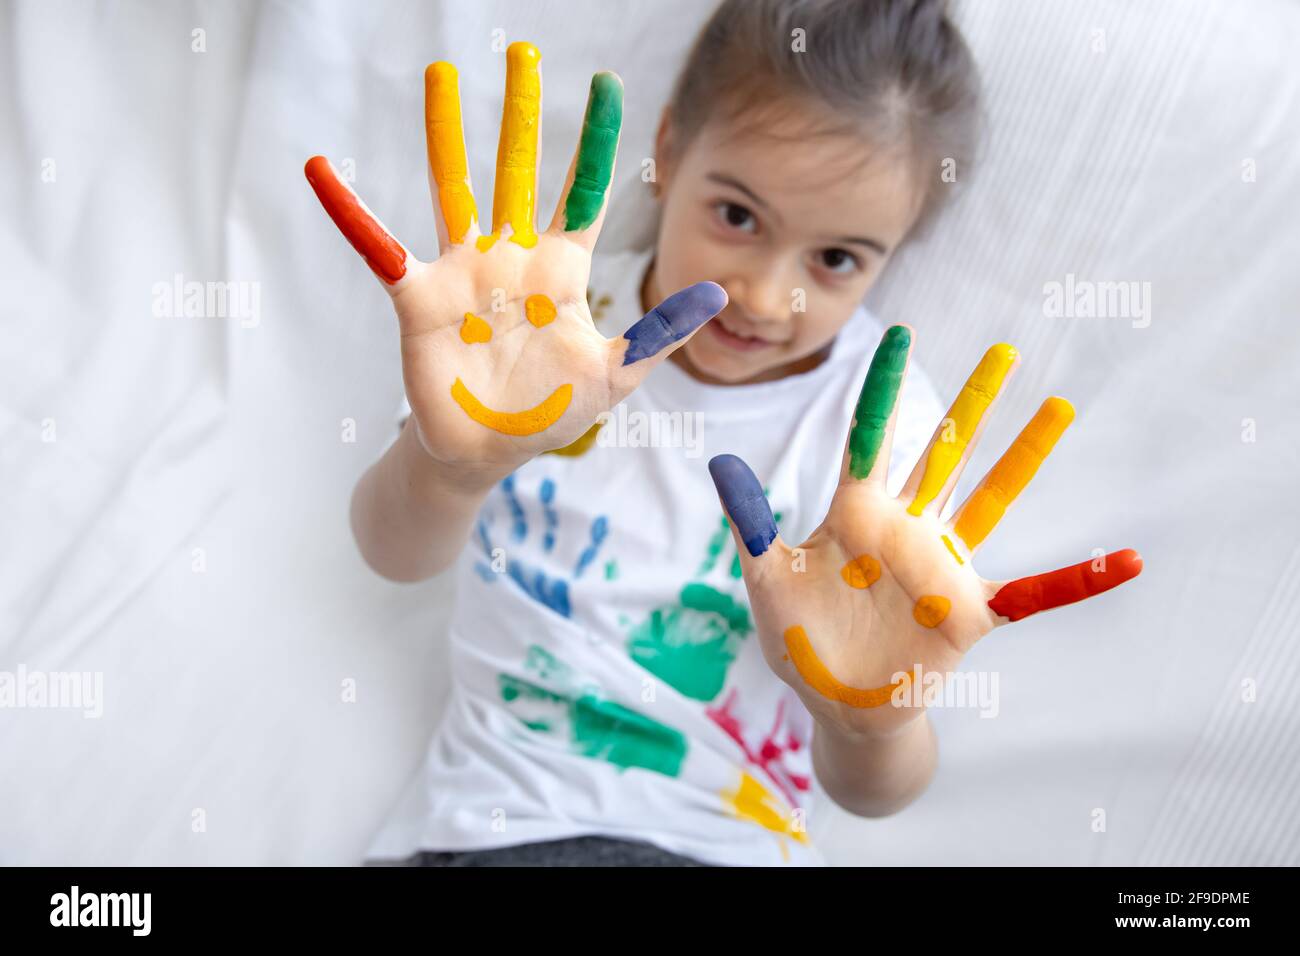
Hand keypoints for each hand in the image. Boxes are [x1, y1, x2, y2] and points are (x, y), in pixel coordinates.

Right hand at [304, 42, 725, 483]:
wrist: (488, 452)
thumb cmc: (551, 413)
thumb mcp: (616, 375)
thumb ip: (659, 333)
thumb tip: (718, 295)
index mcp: (560, 271)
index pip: (582, 192)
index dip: (594, 141)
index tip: (606, 84)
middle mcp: (511, 258)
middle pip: (516, 169)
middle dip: (520, 113)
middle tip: (522, 51)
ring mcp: (463, 273)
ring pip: (453, 187)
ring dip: (445, 131)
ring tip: (441, 73)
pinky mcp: (419, 299)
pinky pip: (380, 247)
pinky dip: (351, 211)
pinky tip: (322, 170)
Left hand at [708, 325, 1142, 738]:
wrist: (835, 704)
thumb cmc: (799, 641)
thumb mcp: (766, 580)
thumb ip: (750, 522)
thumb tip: (719, 460)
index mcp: (855, 514)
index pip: (872, 437)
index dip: (887, 387)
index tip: (904, 333)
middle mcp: (906, 529)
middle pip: (944, 453)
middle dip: (972, 403)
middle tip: (1005, 350)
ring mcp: (944, 567)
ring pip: (990, 499)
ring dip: (1024, 457)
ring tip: (1059, 408)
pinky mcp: (972, 612)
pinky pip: (1036, 593)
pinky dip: (1079, 579)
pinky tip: (1128, 560)